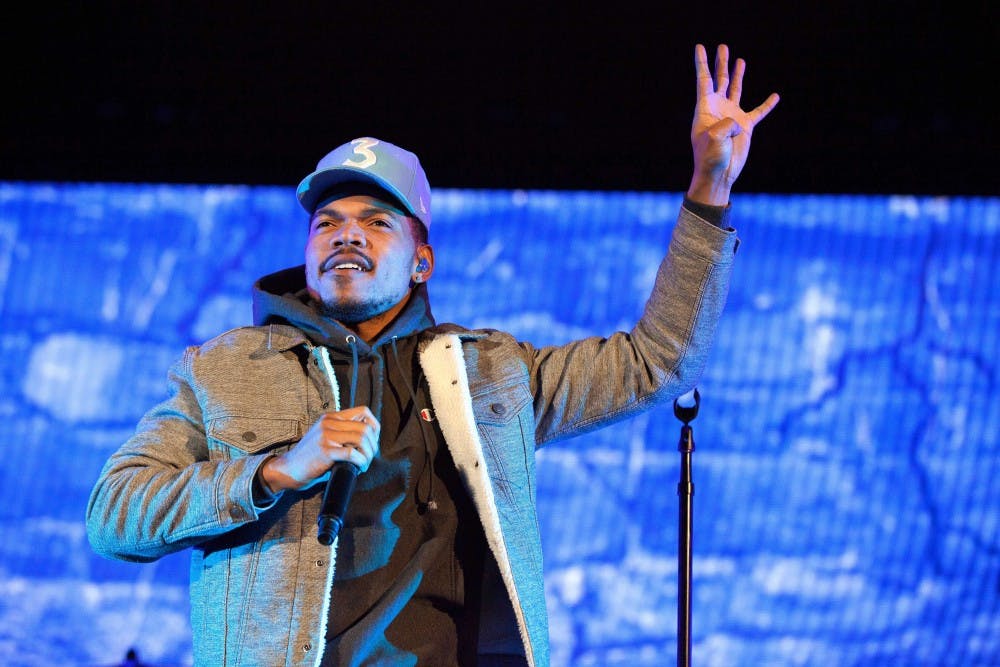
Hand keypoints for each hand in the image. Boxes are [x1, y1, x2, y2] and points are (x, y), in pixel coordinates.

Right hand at [261, 406, 379, 492]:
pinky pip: (352, 453)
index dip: (374, 426)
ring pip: (361, 438)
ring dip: (368, 454)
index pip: (363, 411)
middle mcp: (328, 422)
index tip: (372, 442)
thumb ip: (343, 433)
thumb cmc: (310, 457)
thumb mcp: (326, 437)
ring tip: (364, 464)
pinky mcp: (325, 450)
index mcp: (330, 417)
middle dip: (373, 445)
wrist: (288, 469)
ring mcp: (326, 435)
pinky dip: (361, 462)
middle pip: (365, 427)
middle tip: (369, 457)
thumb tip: (370, 439)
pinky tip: (358, 468)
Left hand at [687, 43, 778, 205]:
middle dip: (721, 64)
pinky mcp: (745, 127)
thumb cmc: (710, 157)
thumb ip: (726, 124)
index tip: (700, 47)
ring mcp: (731, 117)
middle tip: (723, 47)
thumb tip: (738, 122)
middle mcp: (718, 109)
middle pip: (720, 80)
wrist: (719, 175)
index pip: (704, 81)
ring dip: (738, 75)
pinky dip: (767, 105)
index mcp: (705, 109)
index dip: (702, 63)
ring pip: (736, 90)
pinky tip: (775, 96)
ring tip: (740, 60)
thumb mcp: (715, 138)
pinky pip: (758, 112)